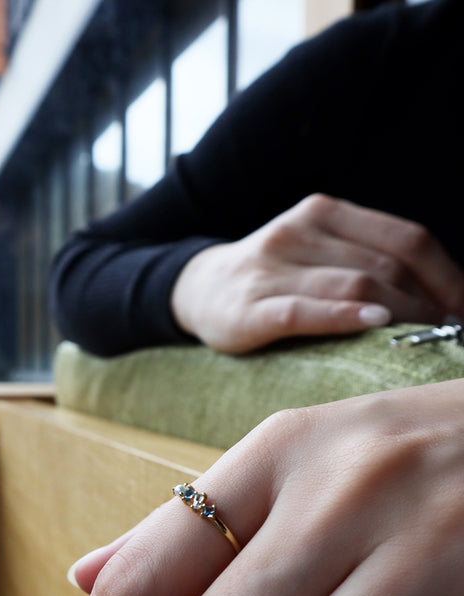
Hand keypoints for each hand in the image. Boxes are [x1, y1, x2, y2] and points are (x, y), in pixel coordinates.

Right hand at [170, 194, 463, 352]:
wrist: (199, 290)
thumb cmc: (274, 276)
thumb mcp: (318, 250)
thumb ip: (366, 260)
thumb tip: (438, 295)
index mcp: (324, 213)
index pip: (404, 238)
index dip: (446, 274)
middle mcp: (299, 232)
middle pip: (385, 266)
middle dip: (428, 304)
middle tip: (450, 333)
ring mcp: (271, 269)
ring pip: (353, 286)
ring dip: (401, 314)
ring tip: (428, 339)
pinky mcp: (249, 308)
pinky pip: (304, 311)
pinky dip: (343, 318)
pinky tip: (375, 325)